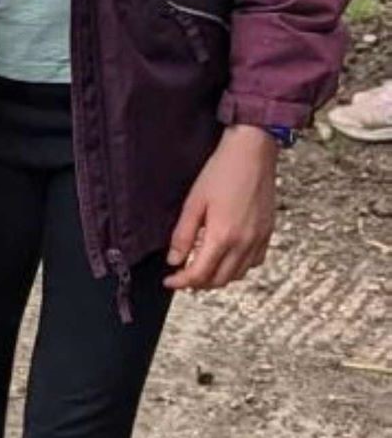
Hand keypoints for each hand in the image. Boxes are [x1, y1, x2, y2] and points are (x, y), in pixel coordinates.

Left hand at [164, 125, 278, 291]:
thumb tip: (174, 259)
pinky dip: (237, 268)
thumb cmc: (221, 172)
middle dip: (198, 284)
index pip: (200, 273)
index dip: (182, 282)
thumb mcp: (193, 202)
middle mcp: (244, 244)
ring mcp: (259, 240)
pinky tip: (226, 258)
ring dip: (218, 278)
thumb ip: (183, 234)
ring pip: (238, 274)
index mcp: (223, 236)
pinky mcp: (268, 234)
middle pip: (220, 280)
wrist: (252, 154)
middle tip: (182, 277)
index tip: (169, 281)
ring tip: (200, 269)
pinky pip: (253, 263)